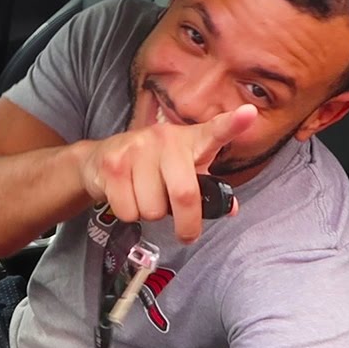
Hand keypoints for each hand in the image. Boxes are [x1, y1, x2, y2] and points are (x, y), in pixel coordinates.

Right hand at [81, 104, 255, 242]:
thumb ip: (208, 188)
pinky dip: (129, 214)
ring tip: (146, 198)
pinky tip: (128, 197)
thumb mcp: (184, 171)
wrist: (100, 159)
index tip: (248, 115)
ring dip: (151, 214)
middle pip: (184, 193)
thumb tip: (230, 208)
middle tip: (186, 233)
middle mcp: (164, 138)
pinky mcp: (112, 164)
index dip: (232, 124)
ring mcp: (136, 149)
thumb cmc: (153, 168)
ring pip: (152, 208)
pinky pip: (128, 210)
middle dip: (186, 224)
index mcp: (190, 140)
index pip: (215, 131)